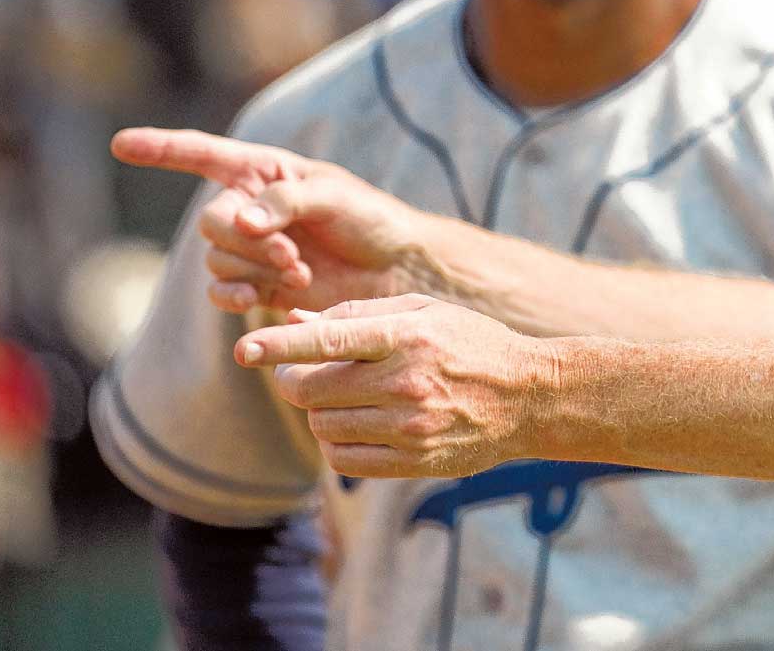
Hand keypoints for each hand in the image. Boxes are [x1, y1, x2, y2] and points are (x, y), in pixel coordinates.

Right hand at [111, 128, 431, 313]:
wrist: (396, 268)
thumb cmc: (371, 219)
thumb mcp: (334, 195)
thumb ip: (284, 200)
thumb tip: (239, 220)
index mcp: (265, 172)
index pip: (203, 155)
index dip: (161, 149)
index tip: (120, 144)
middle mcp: (250, 208)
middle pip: (210, 222)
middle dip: (245, 241)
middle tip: (291, 254)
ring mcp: (251, 249)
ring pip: (217, 259)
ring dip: (253, 268)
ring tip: (300, 271)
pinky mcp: (258, 285)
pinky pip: (222, 291)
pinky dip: (236, 295)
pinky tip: (261, 297)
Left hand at [234, 294, 547, 477]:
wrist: (528, 397)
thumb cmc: (471, 342)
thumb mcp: (423, 310)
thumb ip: (357, 313)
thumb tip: (293, 321)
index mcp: (408, 336)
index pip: (328, 341)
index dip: (280, 346)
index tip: (244, 348)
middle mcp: (406, 383)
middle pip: (312, 389)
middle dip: (294, 378)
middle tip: (301, 371)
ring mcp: (409, 427)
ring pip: (323, 425)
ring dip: (319, 410)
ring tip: (343, 396)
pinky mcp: (413, 462)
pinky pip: (344, 458)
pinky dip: (336, 440)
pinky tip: (356, 423)